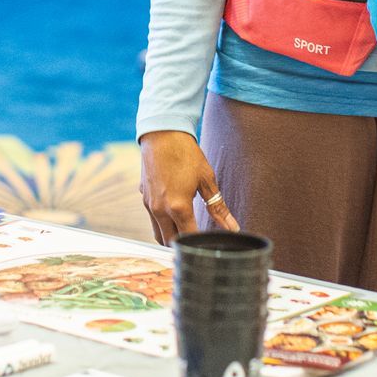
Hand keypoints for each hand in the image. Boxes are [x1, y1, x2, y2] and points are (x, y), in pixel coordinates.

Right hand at [139, 130, 238, 244]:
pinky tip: (173, 211)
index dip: (199, 244)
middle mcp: (160, 209)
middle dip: (183, 245)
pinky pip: (152, 217)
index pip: (189, 238)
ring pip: (157, 232)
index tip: (208, 244)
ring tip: (185, 230)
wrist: (161, 132)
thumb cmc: (185, 154)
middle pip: (169, 242)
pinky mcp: (143, 196)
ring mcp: (148, 203)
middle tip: (197, 241)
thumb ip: (218, 207)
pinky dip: (162, 221)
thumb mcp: (206, 179)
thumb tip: (233, 227)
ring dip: (170, 235)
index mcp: (178, 207)